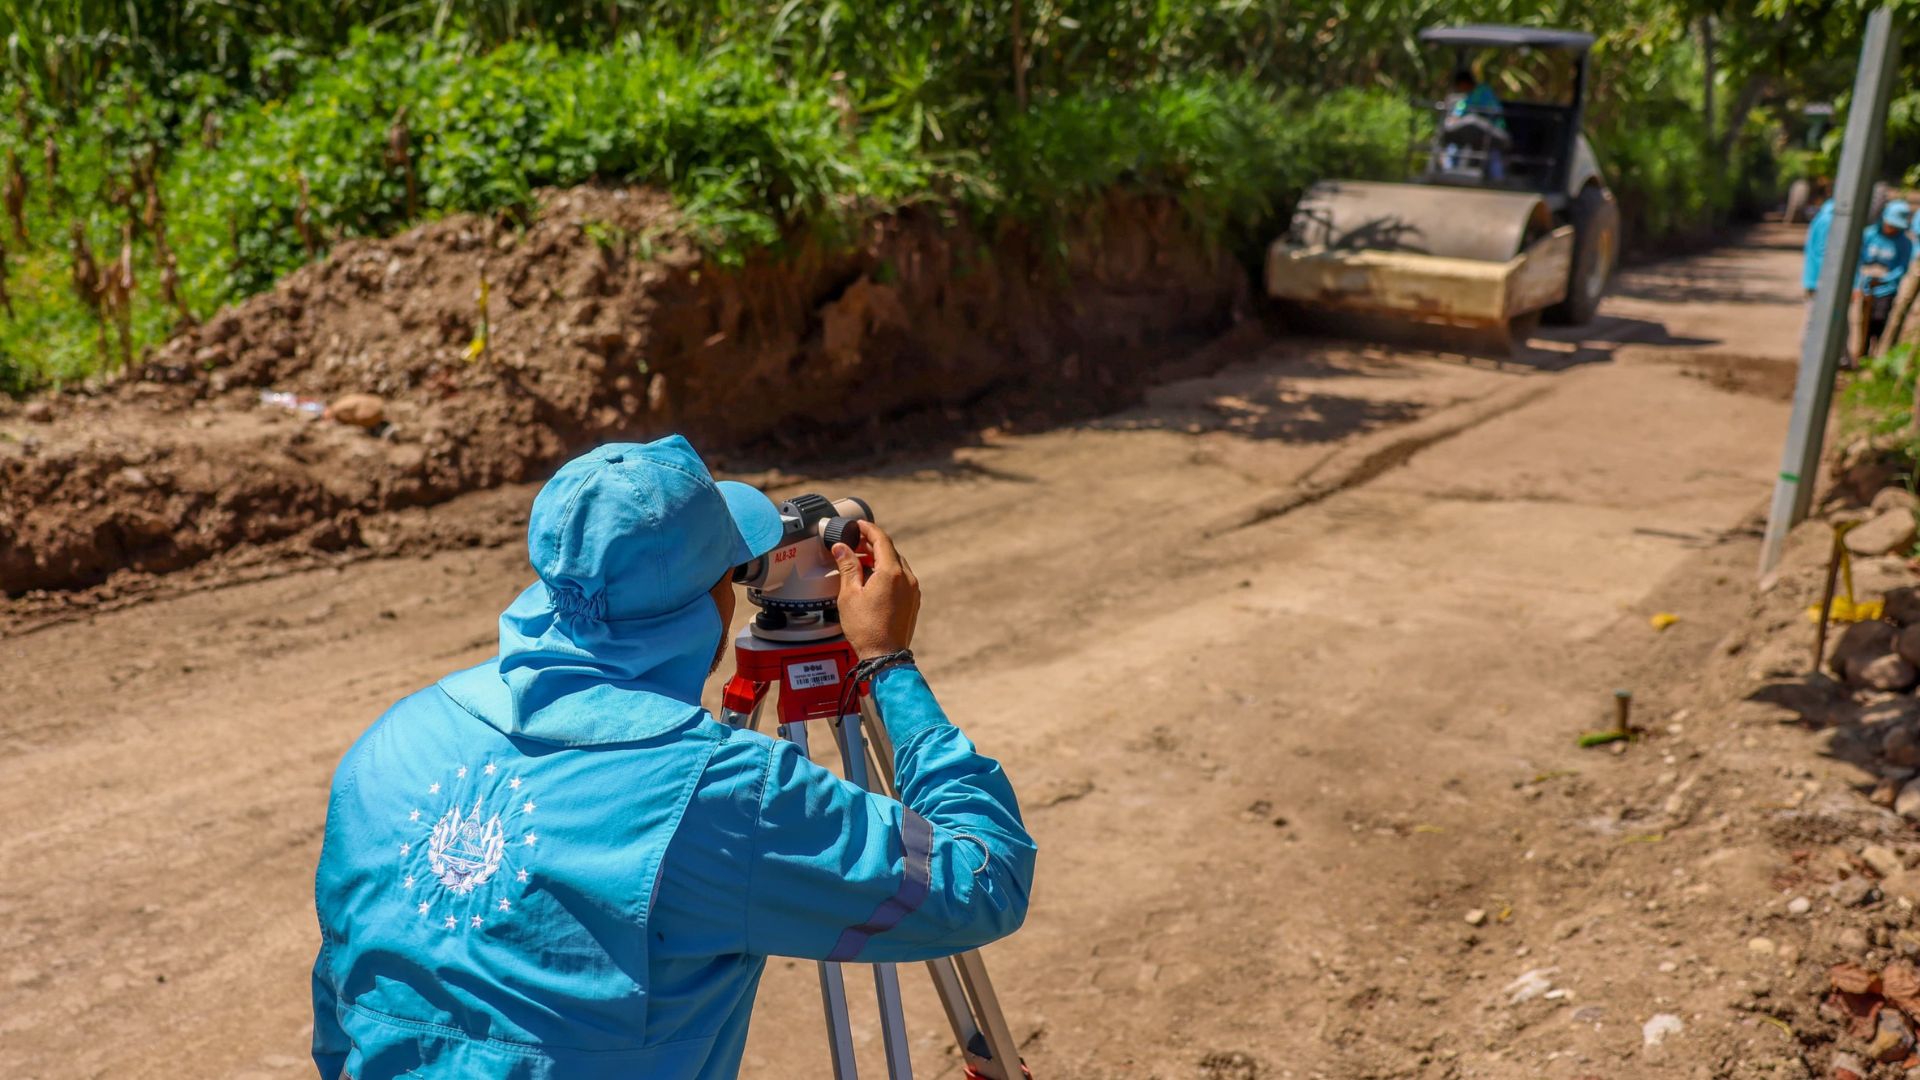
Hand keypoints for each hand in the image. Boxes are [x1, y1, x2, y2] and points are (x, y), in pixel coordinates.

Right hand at [832, 520, 919, 659]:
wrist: (885, 656)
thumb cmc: (866, 629)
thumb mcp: (849, 595)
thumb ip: (848, 567)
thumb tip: (842, 548)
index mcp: (891, 573)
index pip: (882, 540)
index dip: (868, 529)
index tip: (858, 525)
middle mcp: (907, 579)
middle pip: (891, 551)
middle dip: (872, 545)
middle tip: (855, 544)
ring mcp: (913, 591)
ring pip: (897, 564)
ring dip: (881, 559)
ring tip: (861, 563)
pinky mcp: (914, 601)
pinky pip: (902, 578)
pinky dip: (888, 573)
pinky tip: (873, 580)